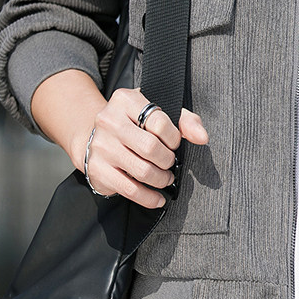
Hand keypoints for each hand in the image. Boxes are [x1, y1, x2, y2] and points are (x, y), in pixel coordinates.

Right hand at [82, 87, 208, 208]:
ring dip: (161, 179)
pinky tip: (158, 198)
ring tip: (166, 178)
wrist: (96, 138)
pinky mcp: (96, 169)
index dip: (174, 138)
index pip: (159, 121)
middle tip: (170, 163)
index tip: (174, 144)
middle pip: (151, 147)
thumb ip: (185, 121)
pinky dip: (149, 198)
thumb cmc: (134, 124)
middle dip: (168, 160)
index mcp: (125, 100)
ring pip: (142, 171)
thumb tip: (202, 137)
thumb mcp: (158, 112)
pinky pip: (129, 189)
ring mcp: (101, 146)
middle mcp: (109, 121)